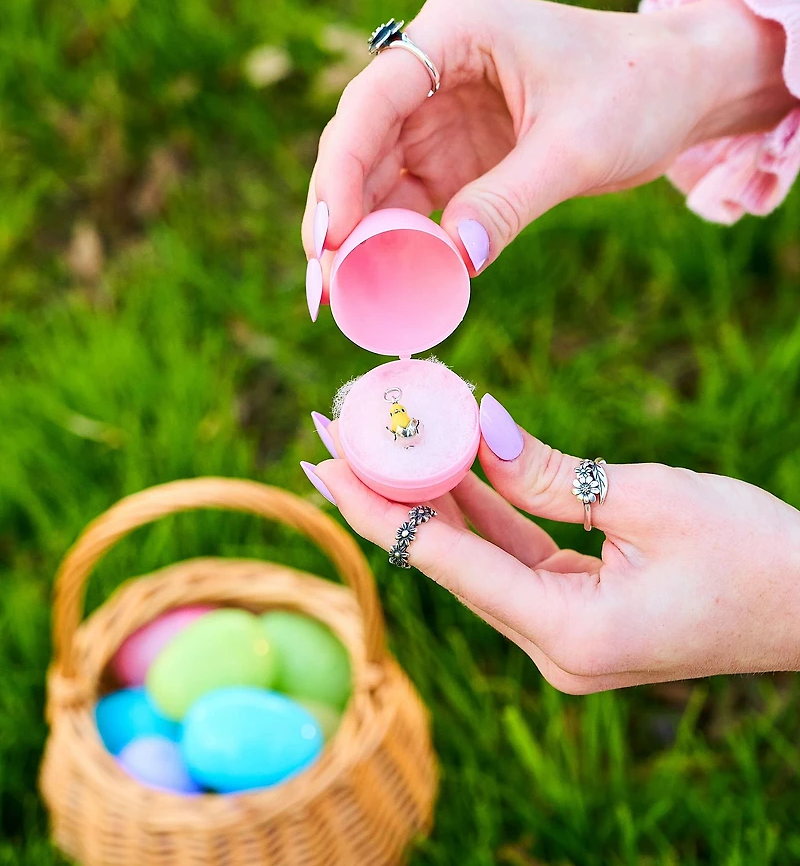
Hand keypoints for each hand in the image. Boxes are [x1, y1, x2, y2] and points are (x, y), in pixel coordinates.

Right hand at [302, 0, 792, 303]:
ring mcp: (440, 115)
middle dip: (335, 214)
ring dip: (357, 236)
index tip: (329, 237)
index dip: (340, 171)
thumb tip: (454, 264)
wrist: (683, 89)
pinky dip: (396, 241)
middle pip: (359, 144)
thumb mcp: (575, 146)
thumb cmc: (639, 90)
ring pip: (376, 179)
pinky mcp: (457, 156)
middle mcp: (435, 69)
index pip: (373, 101)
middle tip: (321, 284)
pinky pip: (411, 201)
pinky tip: (380, 279)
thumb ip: (509, 201)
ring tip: (339, 295)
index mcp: (454, 32)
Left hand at [306, 400, 799, 693]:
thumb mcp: (649, 499)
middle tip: (336, 435)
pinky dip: (482, 513)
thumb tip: (473, 429)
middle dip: (391, 495)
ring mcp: (565, 636)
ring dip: (432, 498)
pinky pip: (513, 559)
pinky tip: (446, 466)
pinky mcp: (578, 615)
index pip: (444, 561)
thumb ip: (547, 472)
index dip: (376, 506)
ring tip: (380, 439)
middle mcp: (554, 648)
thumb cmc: (754, 552)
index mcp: (569, 633)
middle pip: (448, 561)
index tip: (322, 460)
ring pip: (477, 558)